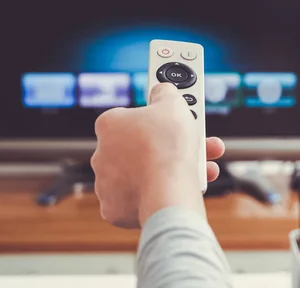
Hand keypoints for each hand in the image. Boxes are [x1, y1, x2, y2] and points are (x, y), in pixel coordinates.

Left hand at [91, 83, 224, 228]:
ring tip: (198, 170)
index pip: (132, 117)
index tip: (172, 119)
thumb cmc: (168, 146)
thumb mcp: (173, 102)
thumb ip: (165, 92)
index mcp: (109, 125)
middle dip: (167, 146)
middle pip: (139, 148)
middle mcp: (101, 154)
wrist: (168, 192)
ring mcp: (105, 184)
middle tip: (194, 144)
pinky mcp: (114, 210)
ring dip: (166, 171)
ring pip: (141, 175)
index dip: (156, 118)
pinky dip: (156, 196)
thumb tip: (162, 89)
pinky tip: (176, 190)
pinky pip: (137, 201)